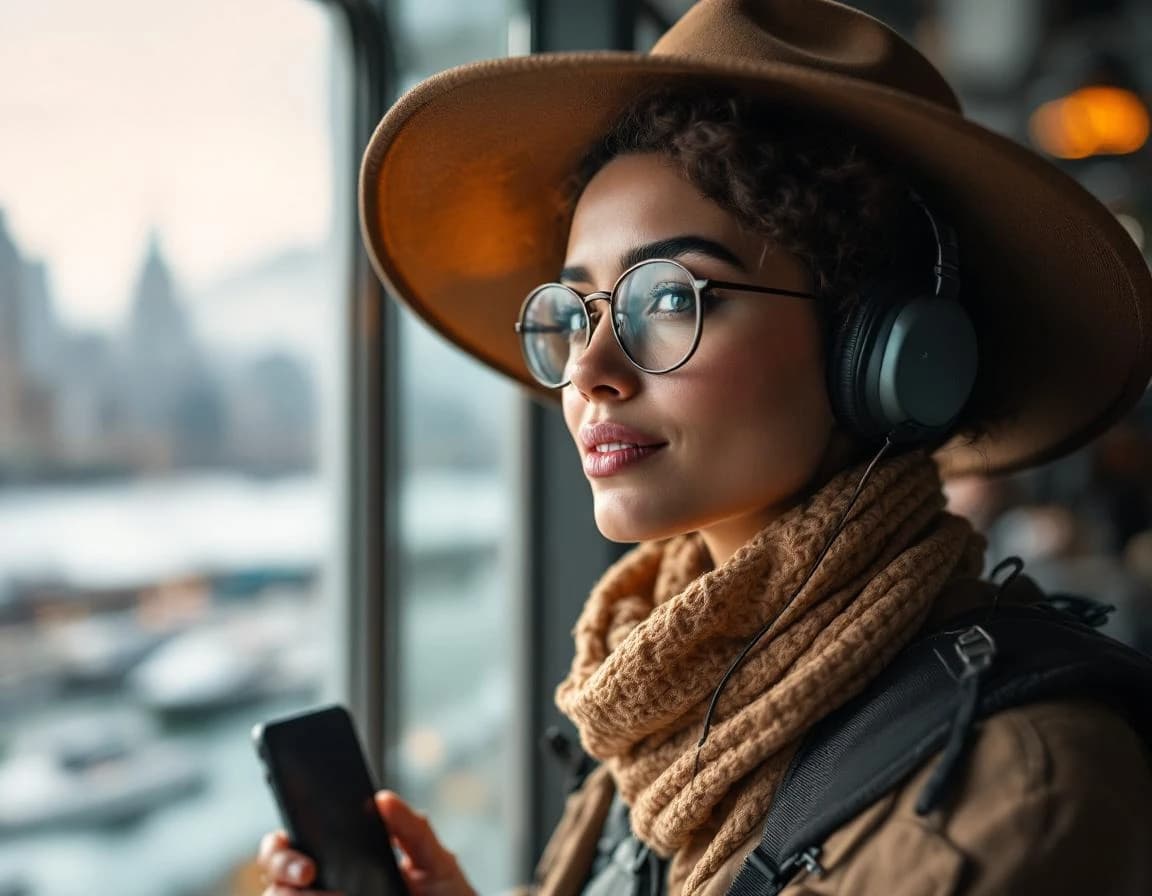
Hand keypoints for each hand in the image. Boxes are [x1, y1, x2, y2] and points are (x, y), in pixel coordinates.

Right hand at [255, 793, 475, 895]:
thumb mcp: (436, 863)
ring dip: (294, 895)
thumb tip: (383, 799)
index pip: (295, 840)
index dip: (283, 843)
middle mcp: (323, 884)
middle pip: (274, 871)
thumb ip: (413, 830)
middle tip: (309, 873)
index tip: (305, 852)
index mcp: (342, 855)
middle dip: (282, 866)